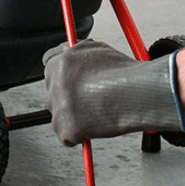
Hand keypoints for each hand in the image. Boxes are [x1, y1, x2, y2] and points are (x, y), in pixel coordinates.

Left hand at [43, 39, 184, 146]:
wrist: (136, 93)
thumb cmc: (121, 72)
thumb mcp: (95, 48)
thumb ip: (74, 51)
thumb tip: (66, 50)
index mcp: (57, 64)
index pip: (48, 68)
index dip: (62, 75)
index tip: (71, 82)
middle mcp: (53, 85)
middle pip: (53, 94)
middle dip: (69, 98)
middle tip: (90, 100)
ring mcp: (58, 109)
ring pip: (61, 116)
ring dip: (75, 117)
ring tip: (99, 111)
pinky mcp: (66, 130)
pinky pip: (68, 137)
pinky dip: (80, 135)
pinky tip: (97, 124)